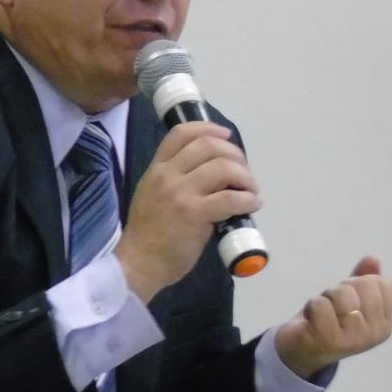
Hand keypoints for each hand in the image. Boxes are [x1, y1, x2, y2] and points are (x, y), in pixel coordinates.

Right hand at [115, 121, 260, 299]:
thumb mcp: (151, 194)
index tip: (225, 135)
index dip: (208, 128)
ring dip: (245, 176)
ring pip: (223, 168)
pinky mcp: (195, 214)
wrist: (138, 263)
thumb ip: (172, 180)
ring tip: (250, 189)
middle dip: (234, 153)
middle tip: (244, 170)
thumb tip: (208, 174)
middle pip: (208, 146)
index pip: (181, 133)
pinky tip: (252, 204)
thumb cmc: (147, 233)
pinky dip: (248, 199)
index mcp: (157, 169)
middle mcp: (168, 175)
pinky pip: (230, 199)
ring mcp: (181, 194)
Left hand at [275, 256, 391, 379]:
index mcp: (385, 323)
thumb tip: (373, 259)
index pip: (382, 283)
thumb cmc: (328, 321)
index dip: (359, 283)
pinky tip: (311, 321)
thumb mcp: (349, 299)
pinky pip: (320, 305)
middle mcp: (374, 333)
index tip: (348, 299)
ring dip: (325, 298)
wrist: (300, 351)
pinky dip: (311, 306)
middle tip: (332, 307)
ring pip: (340, 294)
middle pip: (361, 285)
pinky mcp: (328, 340)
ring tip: (321, 314)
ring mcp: (352, 339)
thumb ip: (363, 280)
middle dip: (341, 289)